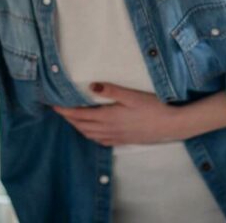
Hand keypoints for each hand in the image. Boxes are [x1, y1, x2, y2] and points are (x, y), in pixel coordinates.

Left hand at [53, 83, 179, 145]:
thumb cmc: (153, 106)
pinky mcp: (123, 141)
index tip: (53, 105)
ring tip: (70, 119)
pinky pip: (100, 141)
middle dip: (68, 118)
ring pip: (89, 134)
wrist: (172, 125)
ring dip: (77, 127)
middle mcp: (109, 129)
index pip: (80, 114)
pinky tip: (90, 131)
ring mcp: (116, 137)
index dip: (65, 111)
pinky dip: (90, 135)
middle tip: (57, 110)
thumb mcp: (131, 95)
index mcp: (108, 116)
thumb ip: (110, 90)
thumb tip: (90, 85)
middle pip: (81, 125)